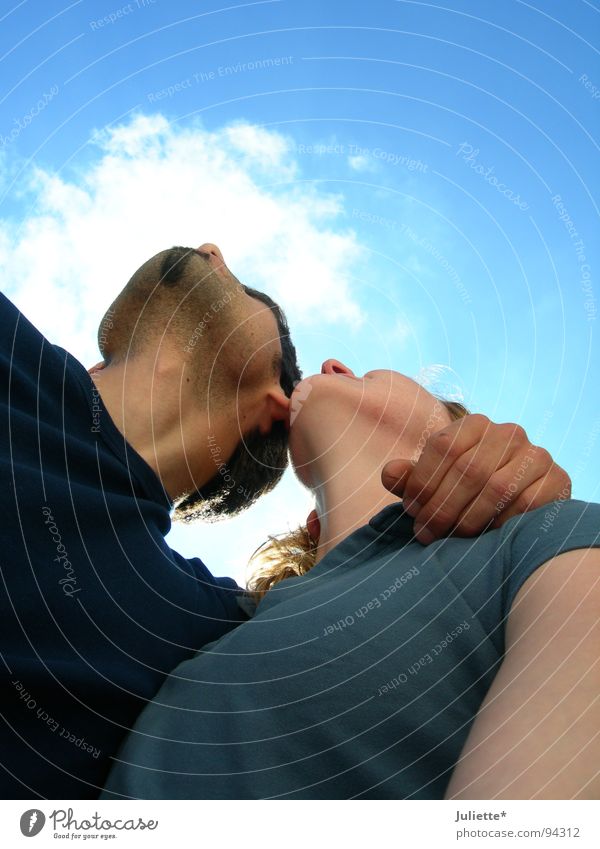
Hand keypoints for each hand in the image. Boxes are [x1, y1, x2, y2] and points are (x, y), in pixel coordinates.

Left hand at [381, 413, 570, 544]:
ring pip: (495, 488)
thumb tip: (390, 473)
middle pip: (467, 469)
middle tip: (425, 533)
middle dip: (441, 506)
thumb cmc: (468, 494)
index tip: (411, 510)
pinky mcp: (558, 480)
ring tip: (449, 539)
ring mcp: (536, 455)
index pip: (443, 446)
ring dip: (466, 519)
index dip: (422, 480)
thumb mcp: (436, 484)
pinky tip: (485, 538)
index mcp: (475, 424)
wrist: (522, 506)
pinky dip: (501, 523)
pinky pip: (525, 504)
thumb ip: (411, 479)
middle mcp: (508, 433)